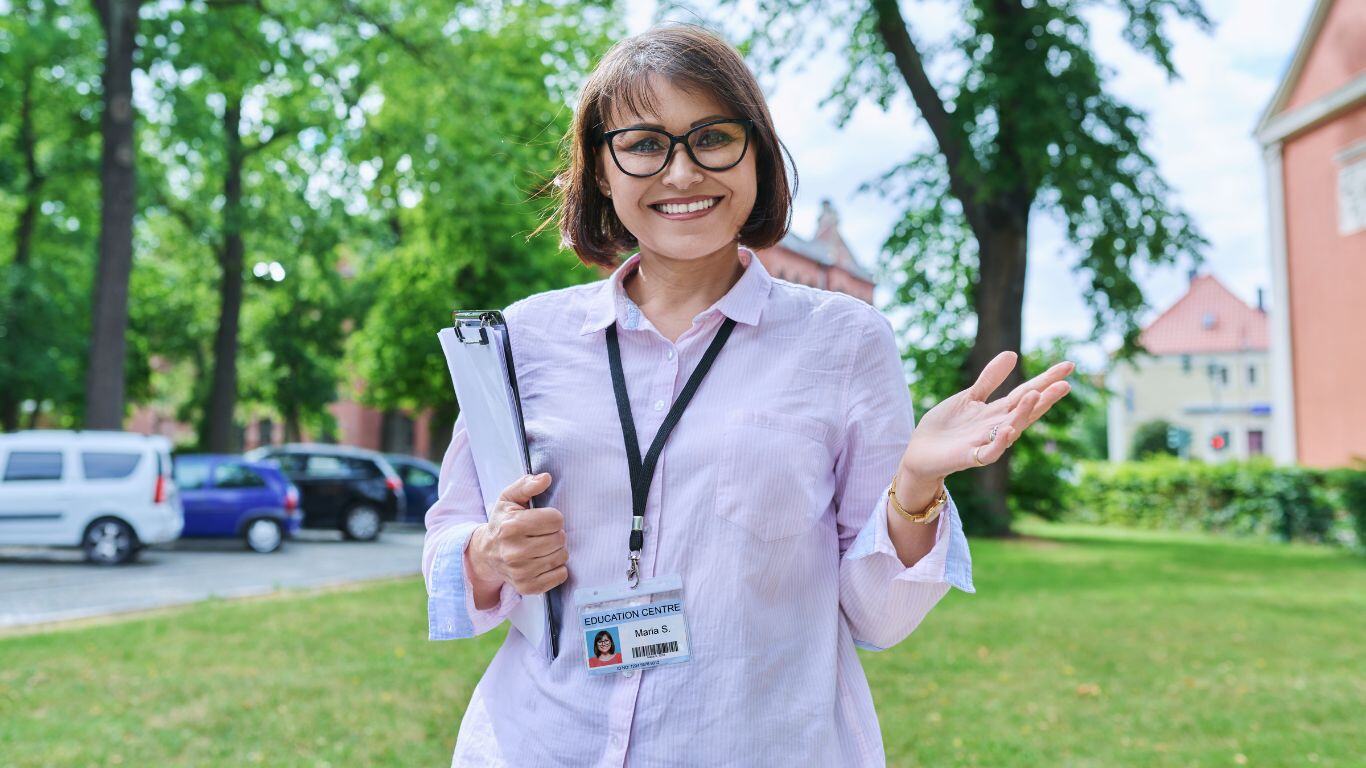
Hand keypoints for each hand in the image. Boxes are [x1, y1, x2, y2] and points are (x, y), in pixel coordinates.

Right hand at [468, 472, 568, 596]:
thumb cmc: (502, 523)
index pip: (555, 519)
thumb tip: (545, 478)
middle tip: (543, 534)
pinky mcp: (527, 587)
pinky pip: (560, 575)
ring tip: (543, 547)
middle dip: (556, 534)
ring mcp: (520, 572)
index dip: (553, 517)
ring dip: (557, 550)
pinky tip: (544, 561)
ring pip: (562, 557)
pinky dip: (557, 568)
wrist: (487, 554)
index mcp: (511, 526)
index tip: (543, 520)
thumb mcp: (509, 498)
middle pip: (560, 539)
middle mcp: (514, 551)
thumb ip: (526, 485)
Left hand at [900, 352, 1074, 480]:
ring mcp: (986, 442)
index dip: (1046, 379)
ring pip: (1011, 428)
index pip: (1026, 392)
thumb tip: (1013, 354)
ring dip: (1024, 413)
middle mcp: (997, 426)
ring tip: (1036, 394)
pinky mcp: (971, 456)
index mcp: (997, 411)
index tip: (1068, 365)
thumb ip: (990, 379)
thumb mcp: (969, 396)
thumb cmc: (946, 426)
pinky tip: (1008, 429)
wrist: (920, 453)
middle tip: (1066, 384)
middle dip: (1045, 398)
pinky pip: (990, 452)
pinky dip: (1000, 442)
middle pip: (1025, 410)